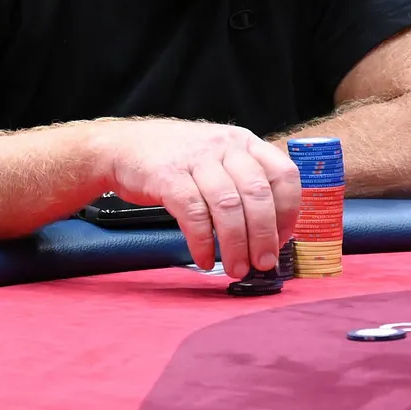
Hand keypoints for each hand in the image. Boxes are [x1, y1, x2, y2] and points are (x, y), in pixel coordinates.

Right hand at [93, 119, 300, 278]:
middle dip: (263, 236)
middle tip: (263, 263)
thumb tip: (270, 232)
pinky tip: (204, 258)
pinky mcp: (168, 175)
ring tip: (236, 268)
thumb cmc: (175, 159)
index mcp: (243, 141)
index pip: (283, 174)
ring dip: (235, 244)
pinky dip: (202, 242)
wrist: (121, 147)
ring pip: (228, 206)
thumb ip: (244, 182)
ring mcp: (196, 158)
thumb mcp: (217, 157)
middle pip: (257, 194)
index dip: (288, 211)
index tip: (282, 238)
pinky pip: (194, 214)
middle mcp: (224, 145)